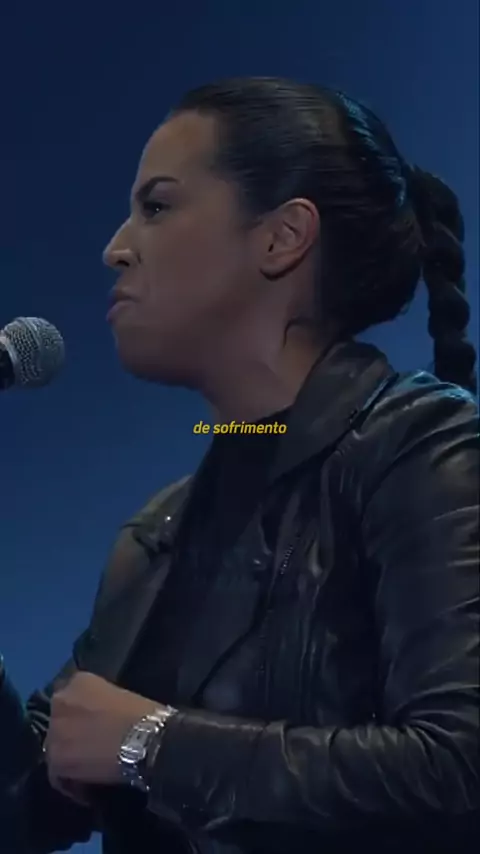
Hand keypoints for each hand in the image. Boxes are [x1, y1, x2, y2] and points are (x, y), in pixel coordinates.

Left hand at [44, 672, 160, 791]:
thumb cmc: (143, 715)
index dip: (81, 712)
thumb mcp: (120, 695)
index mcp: (79, 681)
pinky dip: (71, 783)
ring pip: (56, 747)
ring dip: (70, 756)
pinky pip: (58, 775)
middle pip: (60, 720)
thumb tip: (100, 717)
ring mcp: (55, 731)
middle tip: (91, 745)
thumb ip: (101, 702)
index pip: (71, 696)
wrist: (145, 739)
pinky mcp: (56, 760)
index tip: (93, 723)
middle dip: (71, 732)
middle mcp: (60, 701)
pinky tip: (88, 788)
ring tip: (90, 768)